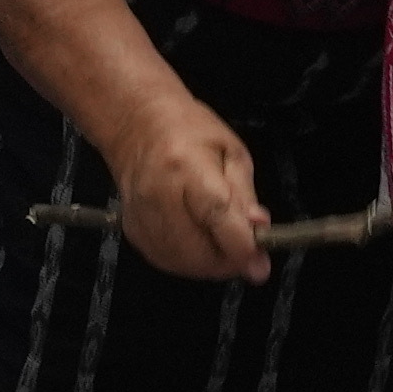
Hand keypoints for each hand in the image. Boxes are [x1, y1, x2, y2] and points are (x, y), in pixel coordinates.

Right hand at [107, 103, 271, 286]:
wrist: (137, 126)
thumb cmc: (188, 132)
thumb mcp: (232, 152)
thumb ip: (246, 196)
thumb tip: (259, 233)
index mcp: (187, 167)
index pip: (216, 217)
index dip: (240, 247)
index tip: (259, 265)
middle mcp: (159, 195)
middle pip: (198, 251)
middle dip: (228, 262)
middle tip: (245, 251)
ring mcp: (142, 217)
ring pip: (183, 264)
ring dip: (210, 264)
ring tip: (222, 243)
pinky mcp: (133, 231)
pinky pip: (167, 262)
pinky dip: (190, 261)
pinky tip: (200, 243)